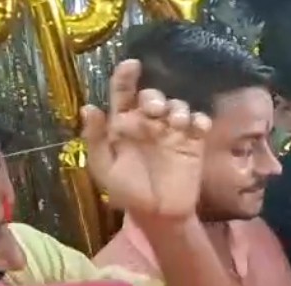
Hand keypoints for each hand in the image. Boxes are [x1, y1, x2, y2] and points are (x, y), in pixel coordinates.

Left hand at [82, 59, 210, 220]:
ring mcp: (173, 132)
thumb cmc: (128, 193)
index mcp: (124, 126)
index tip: (132, 65)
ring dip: (178, 108)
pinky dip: (200, 119)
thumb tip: (90, 107)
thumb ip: (95, 139)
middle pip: (152, 96)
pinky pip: (200, 122)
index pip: (123, 94)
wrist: (159, 216)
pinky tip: (196, 127)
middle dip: (154, 97)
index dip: (126, 77)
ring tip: (177, 123)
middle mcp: (148, 124)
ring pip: (178, 105)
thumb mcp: (104, 169)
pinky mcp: (194, 143)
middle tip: (155, 111)